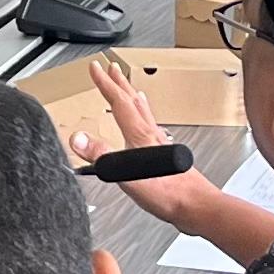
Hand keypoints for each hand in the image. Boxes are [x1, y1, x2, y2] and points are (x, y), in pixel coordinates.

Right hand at [64, 58, 230, 234]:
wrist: (196, 205)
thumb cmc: (167, 193)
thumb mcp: (126, 175)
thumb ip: (101, 156)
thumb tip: (78, 139)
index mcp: (139, 135)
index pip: (118, 102)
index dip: (104, 83)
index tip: (95, 68)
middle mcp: (150, 135)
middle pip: (132, 101)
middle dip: (118, 82)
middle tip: (110, 68)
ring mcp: (159, 144)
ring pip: (142, 111)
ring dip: (131, 96)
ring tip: (128, 87)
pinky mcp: (165, 155)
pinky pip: (150, 126)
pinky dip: (144, 116)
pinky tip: (146, 125)